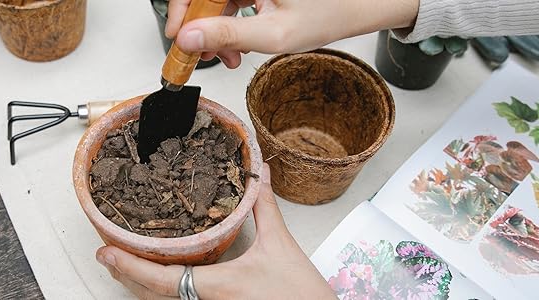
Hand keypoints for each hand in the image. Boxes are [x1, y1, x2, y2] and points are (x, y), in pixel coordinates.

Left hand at [95, 163, 334, 298]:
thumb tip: (258, 173)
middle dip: (125, 275)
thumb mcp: (280, 245)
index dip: (128, 265)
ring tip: (123, 265)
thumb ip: (263, 207)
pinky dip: (162, 293)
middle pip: (151, 297)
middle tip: (106, 254)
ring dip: (139, 286)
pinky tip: (158, 280)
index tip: (105, 251)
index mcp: (215, 287)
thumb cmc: (301, 295)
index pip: (159, 279)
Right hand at [165, 0, 419, 67]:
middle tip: (202, 56)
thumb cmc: (329, 13)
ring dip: (214, 30)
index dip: (179, 10)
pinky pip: (228, 0)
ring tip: (230, 58)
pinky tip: (238, 46)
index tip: (179, 38)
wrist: (359, 6)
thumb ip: (228, 35)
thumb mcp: (275, 34)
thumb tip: (187, 39)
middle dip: (199, 27)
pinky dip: (228, 25)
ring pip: (214, 0)